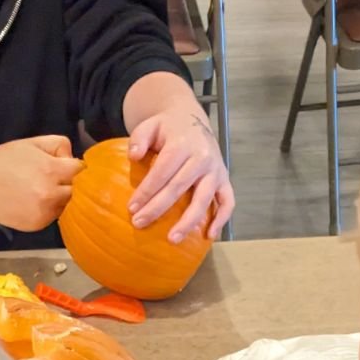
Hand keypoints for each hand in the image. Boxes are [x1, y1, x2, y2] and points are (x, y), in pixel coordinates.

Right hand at [0, 136, 83, 231]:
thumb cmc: (4, 160)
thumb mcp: (33, 143)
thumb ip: (59, 145)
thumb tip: (73, 158)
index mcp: (51, 170)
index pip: (80, 170)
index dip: (73, 167)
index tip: (65, 166)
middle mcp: (50, 194)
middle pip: (76, 191)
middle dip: (68, 183)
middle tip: (51, 178)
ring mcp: (44, 213)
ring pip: (66, 205)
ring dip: (59, 198)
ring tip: (39, 189)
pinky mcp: (37, 225)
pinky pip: (53, 217)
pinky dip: (48, 210)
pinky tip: (32, 201)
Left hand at [127, 110, 233, 241]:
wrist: (193, 120)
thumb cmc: (167, 128)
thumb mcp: (150, 125)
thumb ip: (139, 138)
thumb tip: (133, 156)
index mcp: (182, 143)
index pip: (162, 171)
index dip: (146, 191)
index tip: (132, 208)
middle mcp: (202, 157)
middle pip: (178, 187)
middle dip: (158, 208)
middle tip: (139, 224)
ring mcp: (215, 171)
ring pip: (203, 199)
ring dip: (188, 221)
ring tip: (173, 239)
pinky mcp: (224, 180)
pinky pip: (227, 202)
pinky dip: (221, 219)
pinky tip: (209, 236)